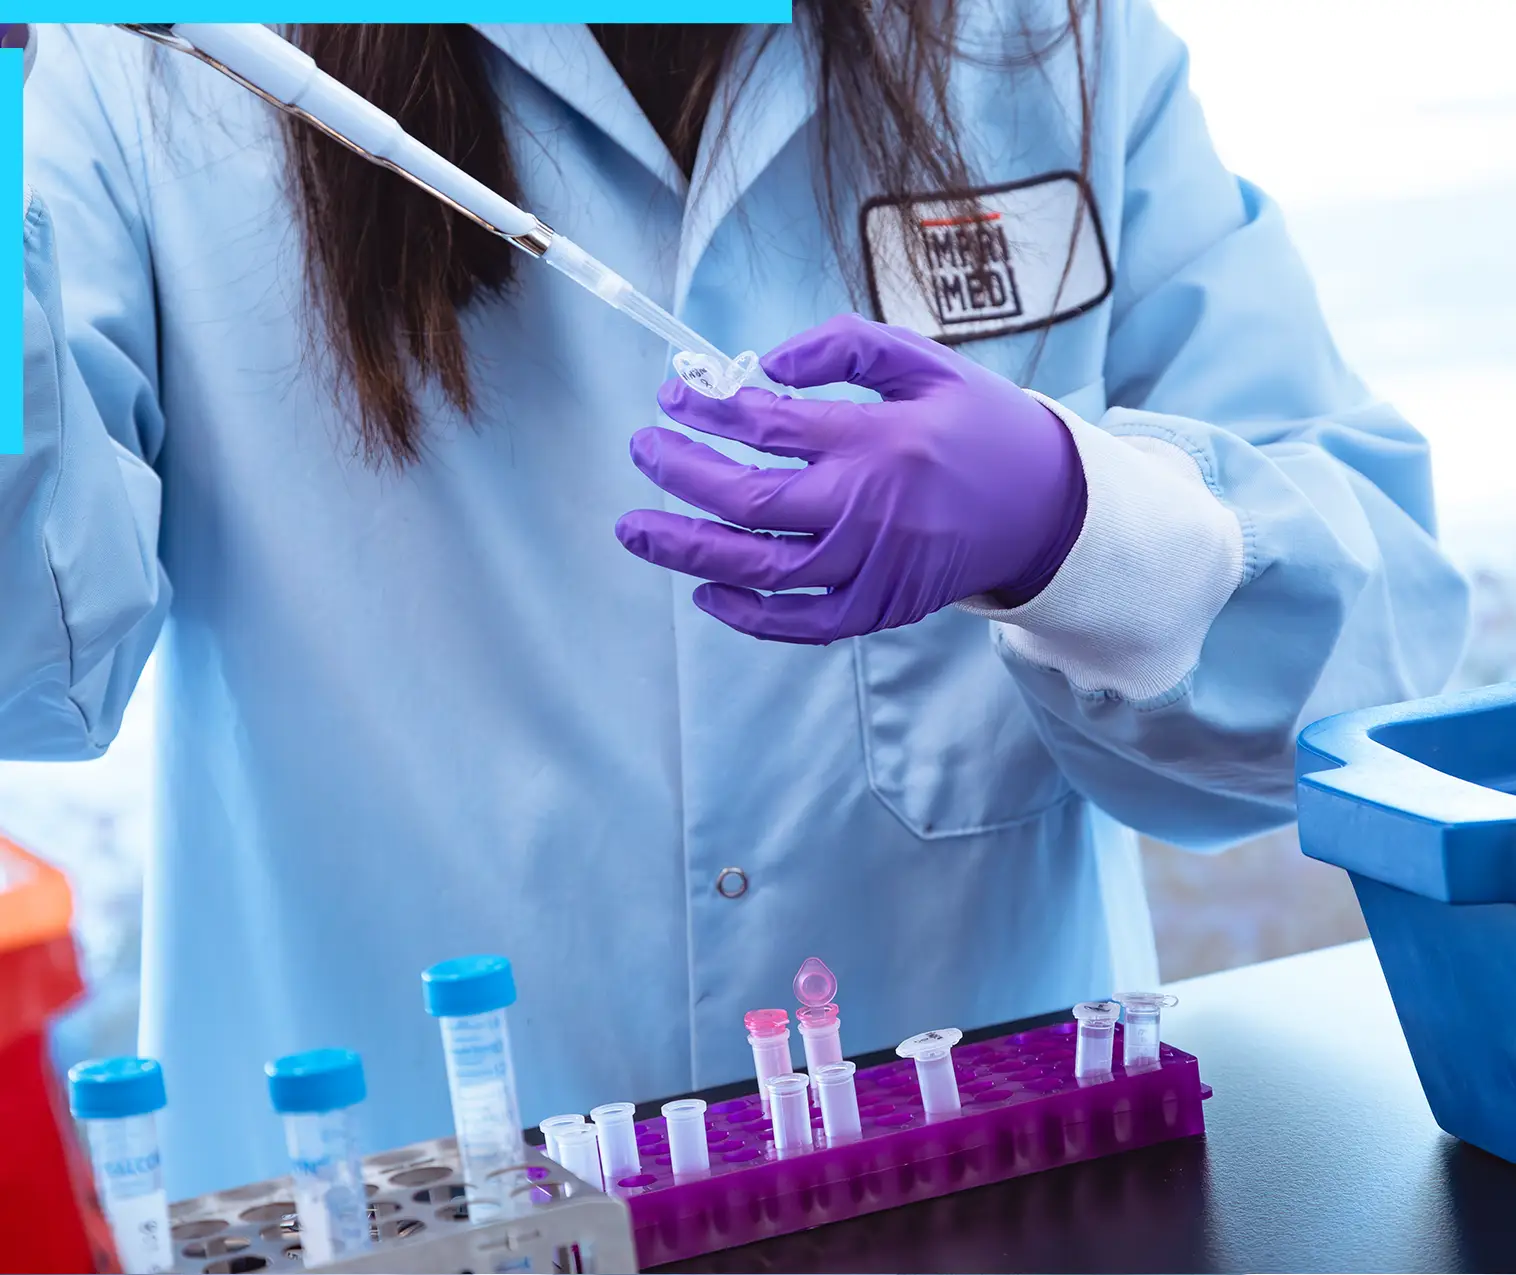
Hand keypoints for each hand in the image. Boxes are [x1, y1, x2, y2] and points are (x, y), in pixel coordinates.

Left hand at [616, 314, 1087, 643]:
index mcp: (879, 440)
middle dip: (681, 474)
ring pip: (761, 570)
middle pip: (749, 501)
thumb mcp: (925, 361)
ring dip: (688, 549)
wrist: (1048, 504)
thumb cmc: (979, 425)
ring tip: (634, 528)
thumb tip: (764, 362)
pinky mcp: (880, 607)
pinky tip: (705, 591)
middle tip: (642, 448)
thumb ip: (845, 346)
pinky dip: (749, 617)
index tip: (675, 394)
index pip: (767, 426)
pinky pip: (803, 624)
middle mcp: (868, 510)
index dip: (709, 409)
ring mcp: (872, 567)